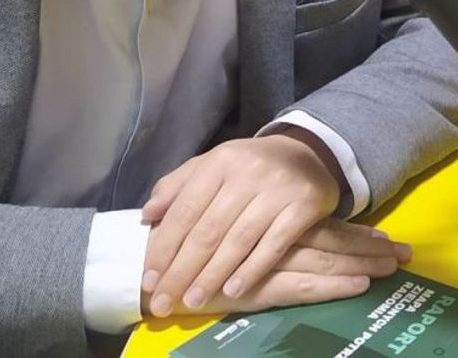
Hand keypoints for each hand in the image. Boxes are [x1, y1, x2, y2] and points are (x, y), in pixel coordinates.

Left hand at [140, 133, 343, 316]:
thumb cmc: (250, 167)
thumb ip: (178, 185)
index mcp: (220, 161)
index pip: (185, 209)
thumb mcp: (213, 165)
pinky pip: (274, 245)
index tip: (149, 279)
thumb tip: (148, 214)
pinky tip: (233, 291)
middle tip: (163, 301)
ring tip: (192, 301)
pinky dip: (252, 270)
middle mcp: (248, 172)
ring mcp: (278, 190)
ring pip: (238, 240)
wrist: (308, 155)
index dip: (165, 247)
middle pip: (209, 230)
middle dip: (182, 270)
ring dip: (212, 275)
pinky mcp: (304, 206)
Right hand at [142, 218, 412, 316]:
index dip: (356, 232)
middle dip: (370, 248)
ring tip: (394, 267)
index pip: (323, 225)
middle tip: (407, 254)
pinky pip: (304, 286)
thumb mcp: (222, 223)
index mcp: (270, 219)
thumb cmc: (189, 246)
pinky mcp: (259, 289)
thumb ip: (250, 218)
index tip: (388, 238)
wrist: (150, 268)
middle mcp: (274, 236)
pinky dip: (333, 285)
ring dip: (362, 263)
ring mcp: (268, 263)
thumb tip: (295, 213)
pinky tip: (360, 285)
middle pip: (332, 240)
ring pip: (325, 260)